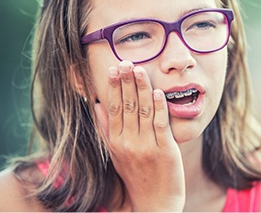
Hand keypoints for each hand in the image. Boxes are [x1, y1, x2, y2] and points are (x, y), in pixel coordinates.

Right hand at [105, 60, 184, 210]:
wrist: (153, 203)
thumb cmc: (134, 174)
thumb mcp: (114, 153)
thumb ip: (105, 128)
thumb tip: (96, 104)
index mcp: (115, 141)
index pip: (113, 108)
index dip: (113, 87)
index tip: (113, 69)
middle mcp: (128, 142)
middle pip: (126, 106)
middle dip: (126, 82)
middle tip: (126, 62)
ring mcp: (147, 146)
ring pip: (143, 111)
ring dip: (141, 88)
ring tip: (139, 69)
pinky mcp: (165, 150)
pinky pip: (160, 124)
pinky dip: (159, 107)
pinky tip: (157, 92)